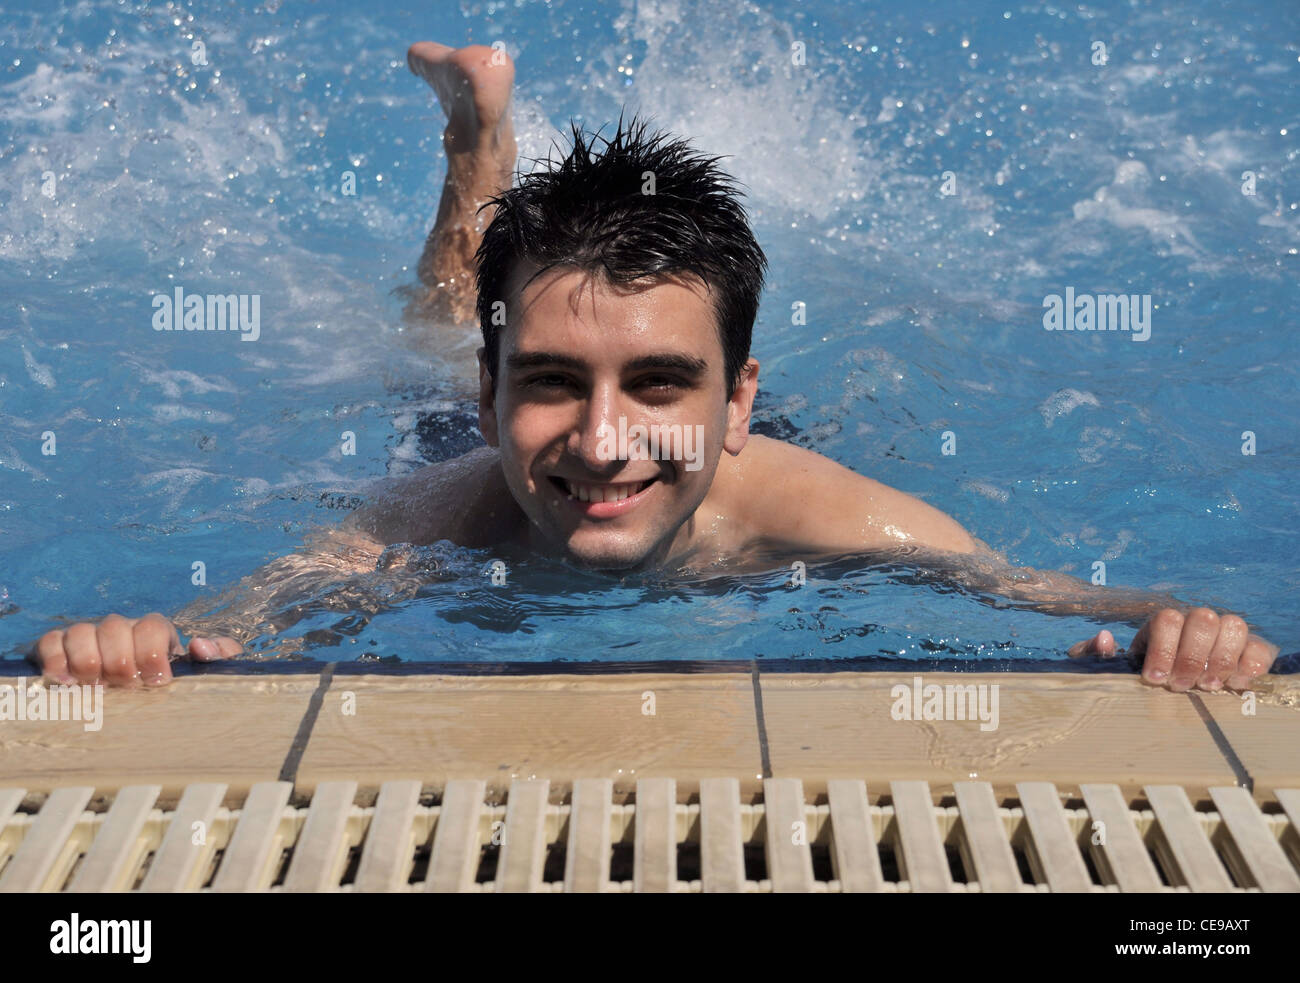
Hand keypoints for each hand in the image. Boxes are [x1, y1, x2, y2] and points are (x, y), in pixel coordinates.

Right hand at [30, 613, 243, 687]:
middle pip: (114, 627)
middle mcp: (121, 629)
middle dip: (120, 662)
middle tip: (126, 687)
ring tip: (97, 688)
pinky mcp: (60, 650)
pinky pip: (50, 641)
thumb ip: (218, 656)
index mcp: (154, 631)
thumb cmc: (173, 686)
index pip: (151, 625)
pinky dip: (54, 659)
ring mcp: (89, 637)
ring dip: (87, 662)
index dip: (152, 652)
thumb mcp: (205, 673)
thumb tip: (200, 645)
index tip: (157, 680)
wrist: (139, 708)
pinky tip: (65, 683)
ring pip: (80, 631)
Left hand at [1069, 607, 1277, 691]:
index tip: (1154, 678)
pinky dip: (1252, 664)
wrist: (1168, 682)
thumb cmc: (1133, 672)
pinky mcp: (1248, 650)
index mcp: (1161, 622)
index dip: (1162, 648)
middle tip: (1180, 685)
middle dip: (1191, 656)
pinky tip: (1236, 684)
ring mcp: (1223, 633)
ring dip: (1222, 659)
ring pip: (1233, 626)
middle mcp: (1194, 620)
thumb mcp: (1105, 665)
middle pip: (1202, 619)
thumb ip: (1093, 653)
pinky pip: (1260, 647)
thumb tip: (1105, 638)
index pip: (1166, 619)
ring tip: (1207, 686)